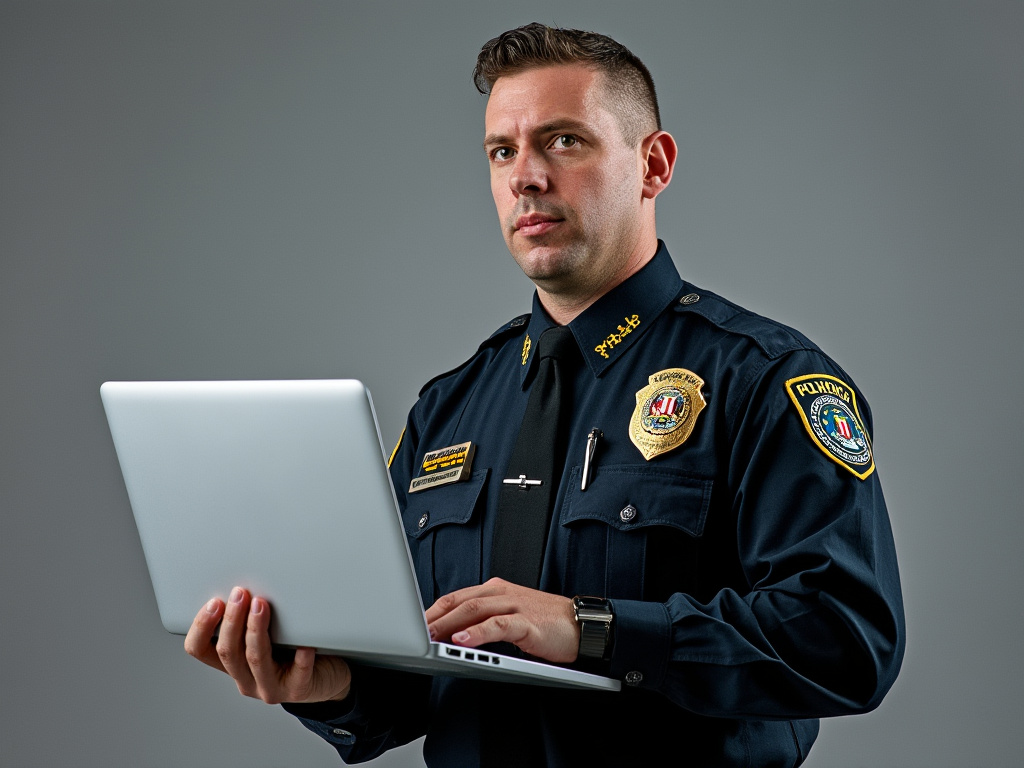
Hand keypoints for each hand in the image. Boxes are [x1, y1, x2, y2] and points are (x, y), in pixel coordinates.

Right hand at [183, 586, 351, 704]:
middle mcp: (246, 680)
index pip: (200, 650)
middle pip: (228, 652)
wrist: (324, 679)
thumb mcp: (266, 637)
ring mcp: (270, 688)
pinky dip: (301, 657)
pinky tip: (304, 644)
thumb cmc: (292, 652)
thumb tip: (244, 582)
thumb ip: (250, 620)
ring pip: (256, 659)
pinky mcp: (298, 690)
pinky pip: (298, 673)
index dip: (201, 627)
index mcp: (233, 664)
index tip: (214, 602)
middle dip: (232, 620)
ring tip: (261, 604)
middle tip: (240, 593)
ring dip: (256, 629)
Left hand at [425, 577, 579, 662]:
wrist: (582, 624)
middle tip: (413, 633)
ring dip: (448, 624)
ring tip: (430, 637)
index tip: (412, 625)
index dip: (432, 610)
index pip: (456, 597)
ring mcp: (515, 605)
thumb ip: (484, 620)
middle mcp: (502, 593)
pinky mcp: (528, 622)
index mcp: (495, 590)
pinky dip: (477, 632)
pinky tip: (463, 640)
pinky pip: (498, 625)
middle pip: (460, 602)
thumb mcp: (510, 617)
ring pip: (474, 610)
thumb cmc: (546, 623)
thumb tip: (452, 634)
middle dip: (433, 618)